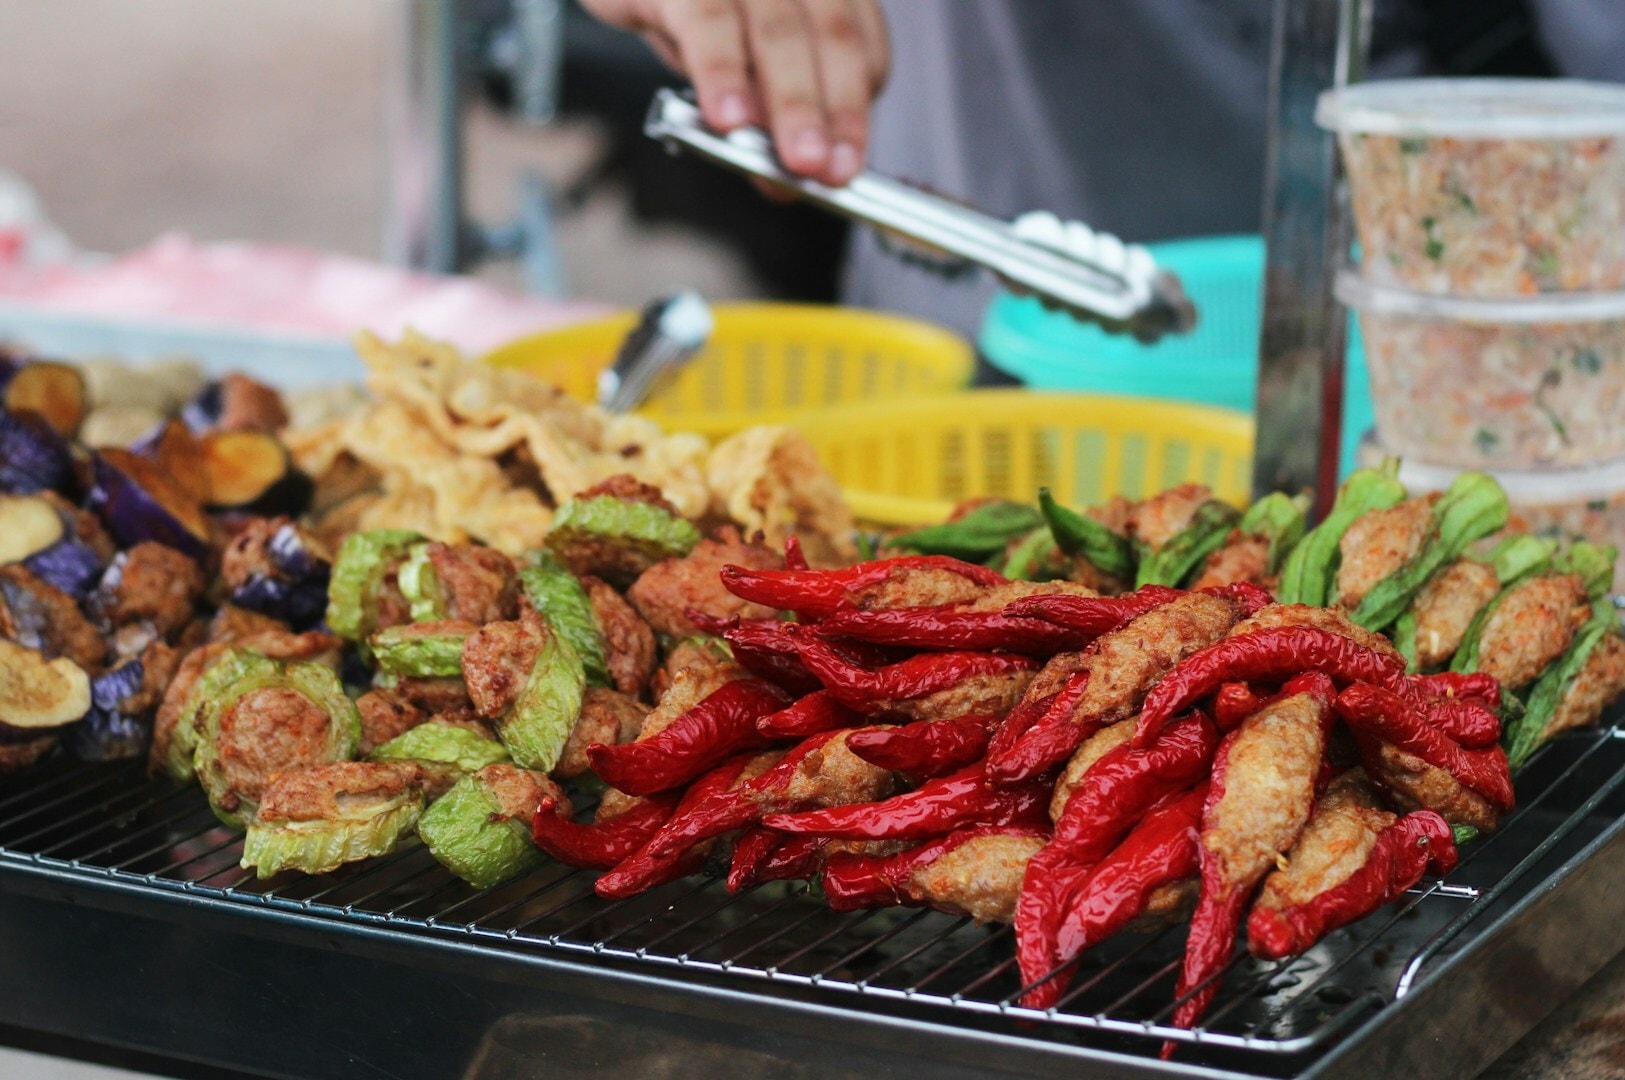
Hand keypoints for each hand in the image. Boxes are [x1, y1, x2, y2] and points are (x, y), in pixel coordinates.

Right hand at [580, 0, 888, 185]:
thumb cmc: (692, 14)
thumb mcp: (741, 65)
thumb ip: (767, 114)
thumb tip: (781, 178)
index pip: (862, 49)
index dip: (856, 112)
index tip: (844, 166)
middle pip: (834, 37)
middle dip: (834, 111)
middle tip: (826, 169)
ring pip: (779, 32)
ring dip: (792, 102)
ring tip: (793, 159)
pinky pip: (708, 21)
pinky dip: (721, 73)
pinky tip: (726, 117)